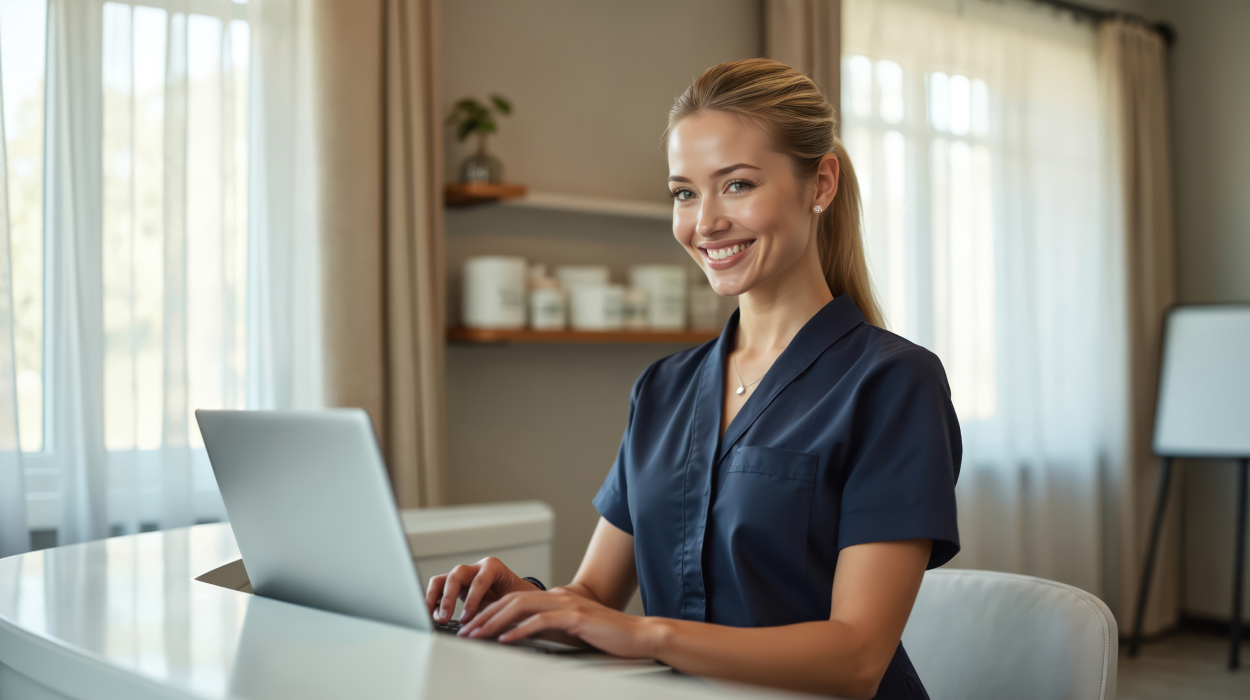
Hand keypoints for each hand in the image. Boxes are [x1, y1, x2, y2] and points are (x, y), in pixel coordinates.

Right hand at [424, 557, 539, 623]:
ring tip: (432, 618)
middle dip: (448, 598)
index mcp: (493, 567)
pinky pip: (437, 590)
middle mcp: (475, 568)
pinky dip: (433, 602)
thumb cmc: (517, 598)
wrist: (516, 595)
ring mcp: (462, 576)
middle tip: (445, 618)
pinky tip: (434, 616)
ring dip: (433, 599)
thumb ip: (501, 611)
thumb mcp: (513, 602)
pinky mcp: (453, 586)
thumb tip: (491, 628)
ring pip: (441, 580)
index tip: (466, 619)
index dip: (471, 601)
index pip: (479, 581)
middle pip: (456, 576)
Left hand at [456, 587, 665, 658]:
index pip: (515, 600)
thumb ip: (547, 630)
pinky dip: (520, 629)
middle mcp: (559, 596)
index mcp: (556, 598)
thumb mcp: (570, 632)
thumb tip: (519, 637)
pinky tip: (506, 639)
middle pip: (512, 600)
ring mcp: (567, 604)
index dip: (491, 612)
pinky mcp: (576, 617)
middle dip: (485, 615)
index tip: (473, 626)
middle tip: (465, 630)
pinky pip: (541, 621)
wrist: (638, 636)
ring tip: (477, 634)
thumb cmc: (607, 637)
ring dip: (495, 621)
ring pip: (522, 607)